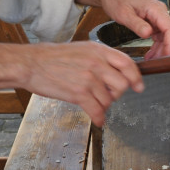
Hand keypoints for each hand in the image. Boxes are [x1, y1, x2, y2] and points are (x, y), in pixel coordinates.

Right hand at [22, 42, 145, 126]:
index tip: (139, 87)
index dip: (136, 77)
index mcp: (99, 51)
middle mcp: (96, 64)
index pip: (127, 64)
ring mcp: (88, 79)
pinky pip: (97, 111)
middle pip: (122, 85)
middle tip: (107, 95)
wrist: (31, 64)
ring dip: (104, 105)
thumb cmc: (53, 57)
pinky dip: (100, 118)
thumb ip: (100, 58)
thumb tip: (116, 71)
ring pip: (109, 100)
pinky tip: (98, 120)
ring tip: (94, 103)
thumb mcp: (82, 49)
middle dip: (117, 94)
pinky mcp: (78, 94)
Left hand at [98, 0, 169, 59]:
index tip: (166, 56)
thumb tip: (148, 34)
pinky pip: (159, 36)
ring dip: (161, 49)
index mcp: (156, 9)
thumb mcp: (124, 14)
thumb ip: (137, 24)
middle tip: (157, 62)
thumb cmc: (117, 1)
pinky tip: (150, 54)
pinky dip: (156, 46)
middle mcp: (160, 12)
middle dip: (166, 48)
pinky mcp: (153, 21)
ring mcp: (157, 17)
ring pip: (166, 36)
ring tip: (152, 60)